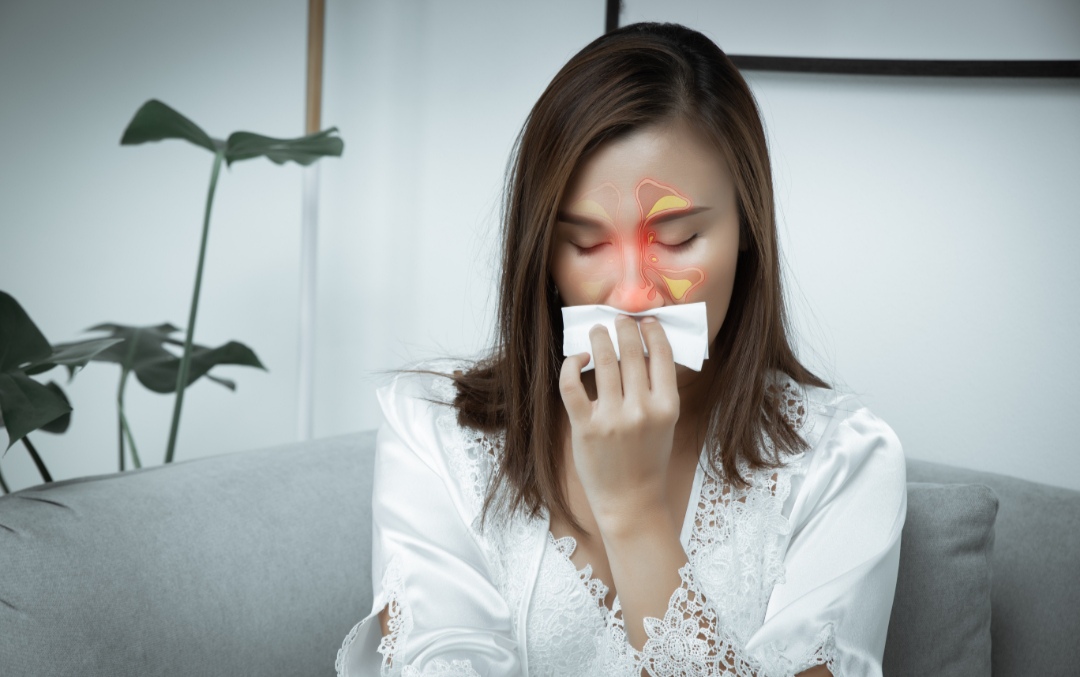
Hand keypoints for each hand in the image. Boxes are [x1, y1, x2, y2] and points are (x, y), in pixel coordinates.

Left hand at [559, 314, 679, 532]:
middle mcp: (641, 410)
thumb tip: (646, 353)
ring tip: (596, 330)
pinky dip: (572, 365)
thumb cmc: (648, 460)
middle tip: (619, 319)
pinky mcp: (585, 427)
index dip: (652, 333)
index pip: (661, 356)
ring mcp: (612, 418)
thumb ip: (659, 391)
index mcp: (667, 407)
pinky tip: (577, 359)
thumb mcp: (666, 424)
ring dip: (599, 339)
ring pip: (603, 362)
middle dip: (624, 328)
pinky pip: (572, 385)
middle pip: (631, 353)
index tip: (645, 321)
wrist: (631, 501)